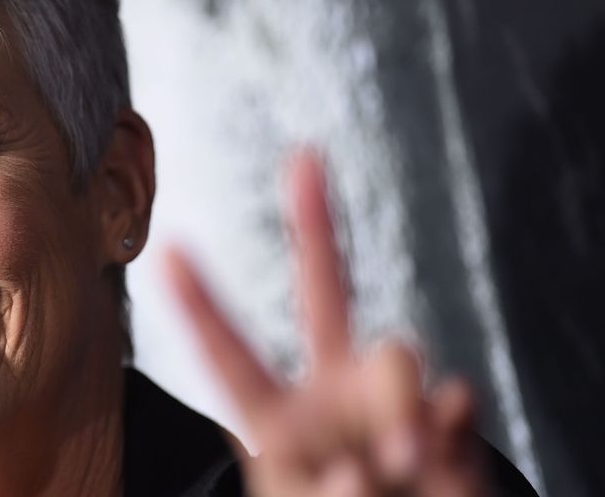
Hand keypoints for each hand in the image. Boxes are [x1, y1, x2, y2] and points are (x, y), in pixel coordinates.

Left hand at [167, 149, 487, 495]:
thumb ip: (338, 487)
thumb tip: (390, 450)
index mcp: (274, 418)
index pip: (231, 355)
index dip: (200, 306)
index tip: (165, 249)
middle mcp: (331, 390)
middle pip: (326, 291)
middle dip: (315, 222)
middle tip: (305, 156)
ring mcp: (389, 399)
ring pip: (396, 353)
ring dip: (398, 406)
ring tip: (403, 465)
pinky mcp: (445, 418)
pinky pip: (453, 399)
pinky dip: (448, 436)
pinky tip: (435, 466)